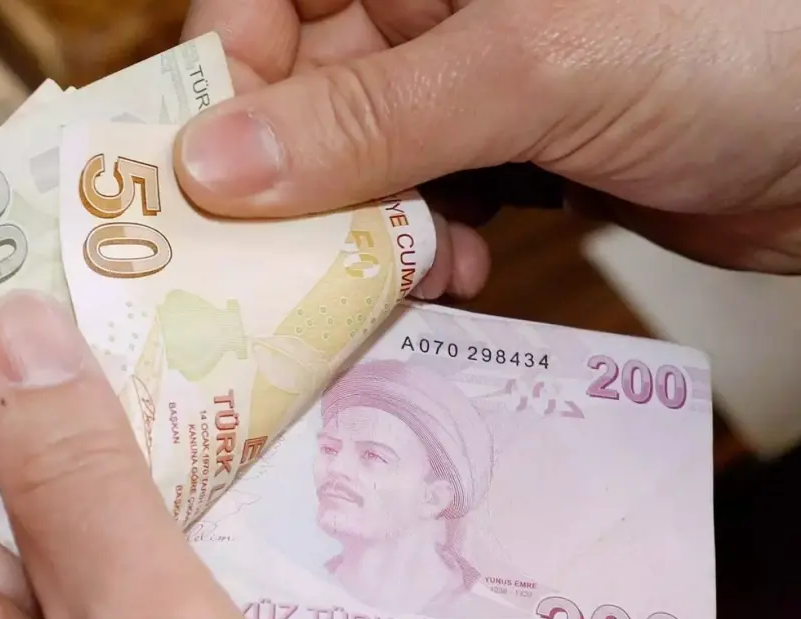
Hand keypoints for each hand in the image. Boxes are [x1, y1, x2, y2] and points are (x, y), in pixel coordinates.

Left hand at [0, 290, 377, 618]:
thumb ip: (76, 479)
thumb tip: (16, 338)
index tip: (32, 281)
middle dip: (53, 423)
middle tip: (138, 332)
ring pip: (31, 554)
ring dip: (105, 484)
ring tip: (186, 405)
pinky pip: (74, 609)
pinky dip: (130, 549)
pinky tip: (195, 503)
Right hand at [173, 0, 800, 294]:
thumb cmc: (731, 41)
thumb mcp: (533, 66)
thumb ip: (371, 117)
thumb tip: (215, 166)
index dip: (222, 77)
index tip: (203, 177)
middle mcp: (426, 7)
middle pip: (297, 95)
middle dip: (290, 186)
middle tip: (282, 266)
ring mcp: (461, 84)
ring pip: (350, 166)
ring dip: (359, 234)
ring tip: (396, 274)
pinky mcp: (497, 153)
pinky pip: (413, 207)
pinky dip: (419, 252)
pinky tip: (452, 274)